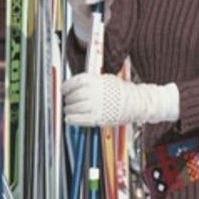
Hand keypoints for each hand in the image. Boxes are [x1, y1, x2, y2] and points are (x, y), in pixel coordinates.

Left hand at [63, 73, 179, 126]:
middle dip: (67, 100)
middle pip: (71, 96)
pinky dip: (71, 119)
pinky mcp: (95, 117)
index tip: (63, 91)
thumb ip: (91, 82)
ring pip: (72, 108)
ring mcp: (93, 105)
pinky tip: (69, 119)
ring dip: (68, 110)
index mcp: (93, 80)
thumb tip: (76, 85)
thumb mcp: (105, 79)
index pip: (72, 83)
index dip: (65, 87)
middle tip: (67, 102)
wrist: (135, 102)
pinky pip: (77, 119)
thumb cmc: (121, 91)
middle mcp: (91, 92)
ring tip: (69, 110)